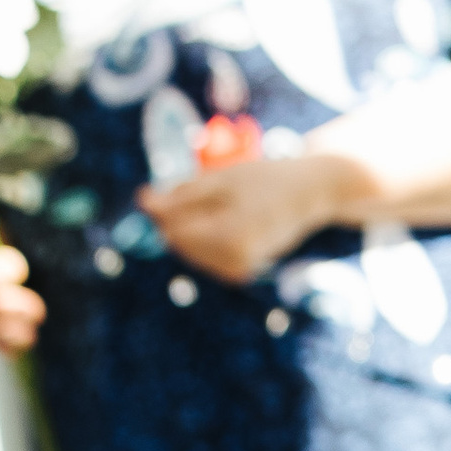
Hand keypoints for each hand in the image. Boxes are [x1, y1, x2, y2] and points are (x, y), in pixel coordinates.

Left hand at [139, 147, 338, 282]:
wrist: (309, 194)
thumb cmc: (265, 179)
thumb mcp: (220, 179)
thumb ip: (181, 195)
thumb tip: (142, 203)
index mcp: (230, 237)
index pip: (173, 231)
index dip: (157, 210)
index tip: (150, 191)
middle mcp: (234, 262)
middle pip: (178, 243)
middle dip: (176, 218)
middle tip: (198, 193)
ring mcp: (238, 270)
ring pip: (189, 250)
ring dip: (191, 227)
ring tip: (219, 205)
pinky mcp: (240, 271)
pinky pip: (204, 255)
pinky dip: (203, 236)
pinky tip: (223, 220)